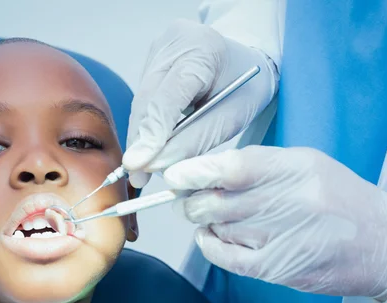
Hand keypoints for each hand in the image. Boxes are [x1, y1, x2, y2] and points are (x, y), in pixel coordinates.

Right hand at [123, 19, 276, 187]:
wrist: (248, 58)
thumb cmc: (246, 87)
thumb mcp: (230, 119)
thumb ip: (193, 141)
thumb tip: (155, 164)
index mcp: (202, 50)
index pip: (168, 97)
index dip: (151, 133)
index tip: (138, 163)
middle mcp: (173, 42)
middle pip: (147, 100)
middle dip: (141, 141)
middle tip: (138, 175)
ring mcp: (159, 48)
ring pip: (141, 101)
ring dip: (141, 135)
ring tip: (142, 168)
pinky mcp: (152, 57)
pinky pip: (144, 97)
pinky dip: (146, 123)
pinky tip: (150, 145)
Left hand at [164, 145, 386, 298]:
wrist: (383, 244)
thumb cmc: (340, 198)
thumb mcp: (306, 164)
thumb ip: (259, 164)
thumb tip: (207, 169)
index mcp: (294, 169)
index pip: (232, 168)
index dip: (195, 171)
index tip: (174, 174)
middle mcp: (286, 202)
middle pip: (214, 201)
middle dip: (190, 200)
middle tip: (185, 196)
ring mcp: (280, 238)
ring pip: (216, 227)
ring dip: (202, 221)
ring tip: (209, 215)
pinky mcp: (277, 268)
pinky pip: (225, 257)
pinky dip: (209, 245)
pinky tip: (208, 237)